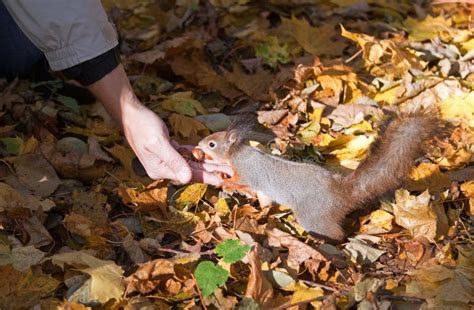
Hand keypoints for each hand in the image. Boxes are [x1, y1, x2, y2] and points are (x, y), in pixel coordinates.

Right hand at [87, 64, 230, 185]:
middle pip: (192, 171)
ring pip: (191, 163)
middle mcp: (163, 167)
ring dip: (207, 164)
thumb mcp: (159, 144)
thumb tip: (187, 178)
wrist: (130, 114)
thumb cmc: (142, 127)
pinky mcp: (168, 150)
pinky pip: (185, 154)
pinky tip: (207, 156)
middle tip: (228, 173)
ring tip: (223, 166)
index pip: (188, 175)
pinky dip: (196, 154)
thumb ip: (174, 161)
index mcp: (160, 169)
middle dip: (211, 172)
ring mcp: (165, 159)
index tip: (221, 180)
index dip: (206, 177)